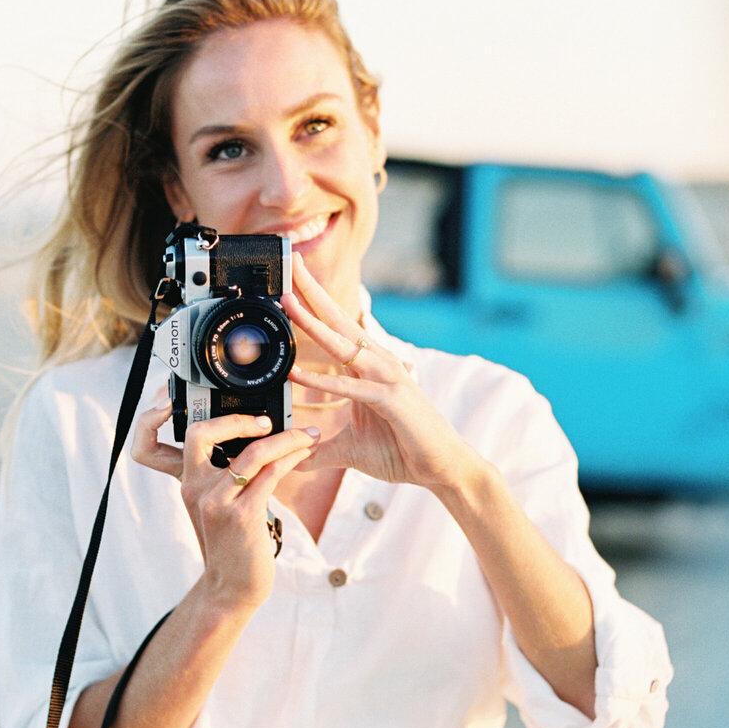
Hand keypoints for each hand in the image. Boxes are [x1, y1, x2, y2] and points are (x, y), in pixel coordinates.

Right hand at [132, 399, 316, 608]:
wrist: (231, 588)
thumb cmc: (231, 545)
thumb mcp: (218, 507)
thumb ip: (226, 476)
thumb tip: (257, 442)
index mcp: (188, 483)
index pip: (185, 437)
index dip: (207, 417)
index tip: (245, 415)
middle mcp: (196, 489)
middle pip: (202, 433)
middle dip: (238, 418)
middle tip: (269, 420)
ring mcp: (218, 503)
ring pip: (252, 453)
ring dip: (286, 438)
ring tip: (308, 435)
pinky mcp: (242, 516)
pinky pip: (271, 474)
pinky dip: (292, 458)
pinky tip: (305, 454)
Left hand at [282, 254, 480, 489]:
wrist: (441, 467)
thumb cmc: (402, 449)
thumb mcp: (350, 448)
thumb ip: (319, 449)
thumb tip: (294, 456)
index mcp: (368, 365)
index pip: (335, 327)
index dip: (313, 302)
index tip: (290, 279)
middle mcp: (378, 363)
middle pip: (338, 320)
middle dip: (312, 290)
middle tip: (291, 260)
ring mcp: (386, 378)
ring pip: (342, 345)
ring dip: (313, 323)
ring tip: (287, 301)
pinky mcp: (391, 400)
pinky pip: (352, 387)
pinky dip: (324, 381)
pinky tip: (297, 373)